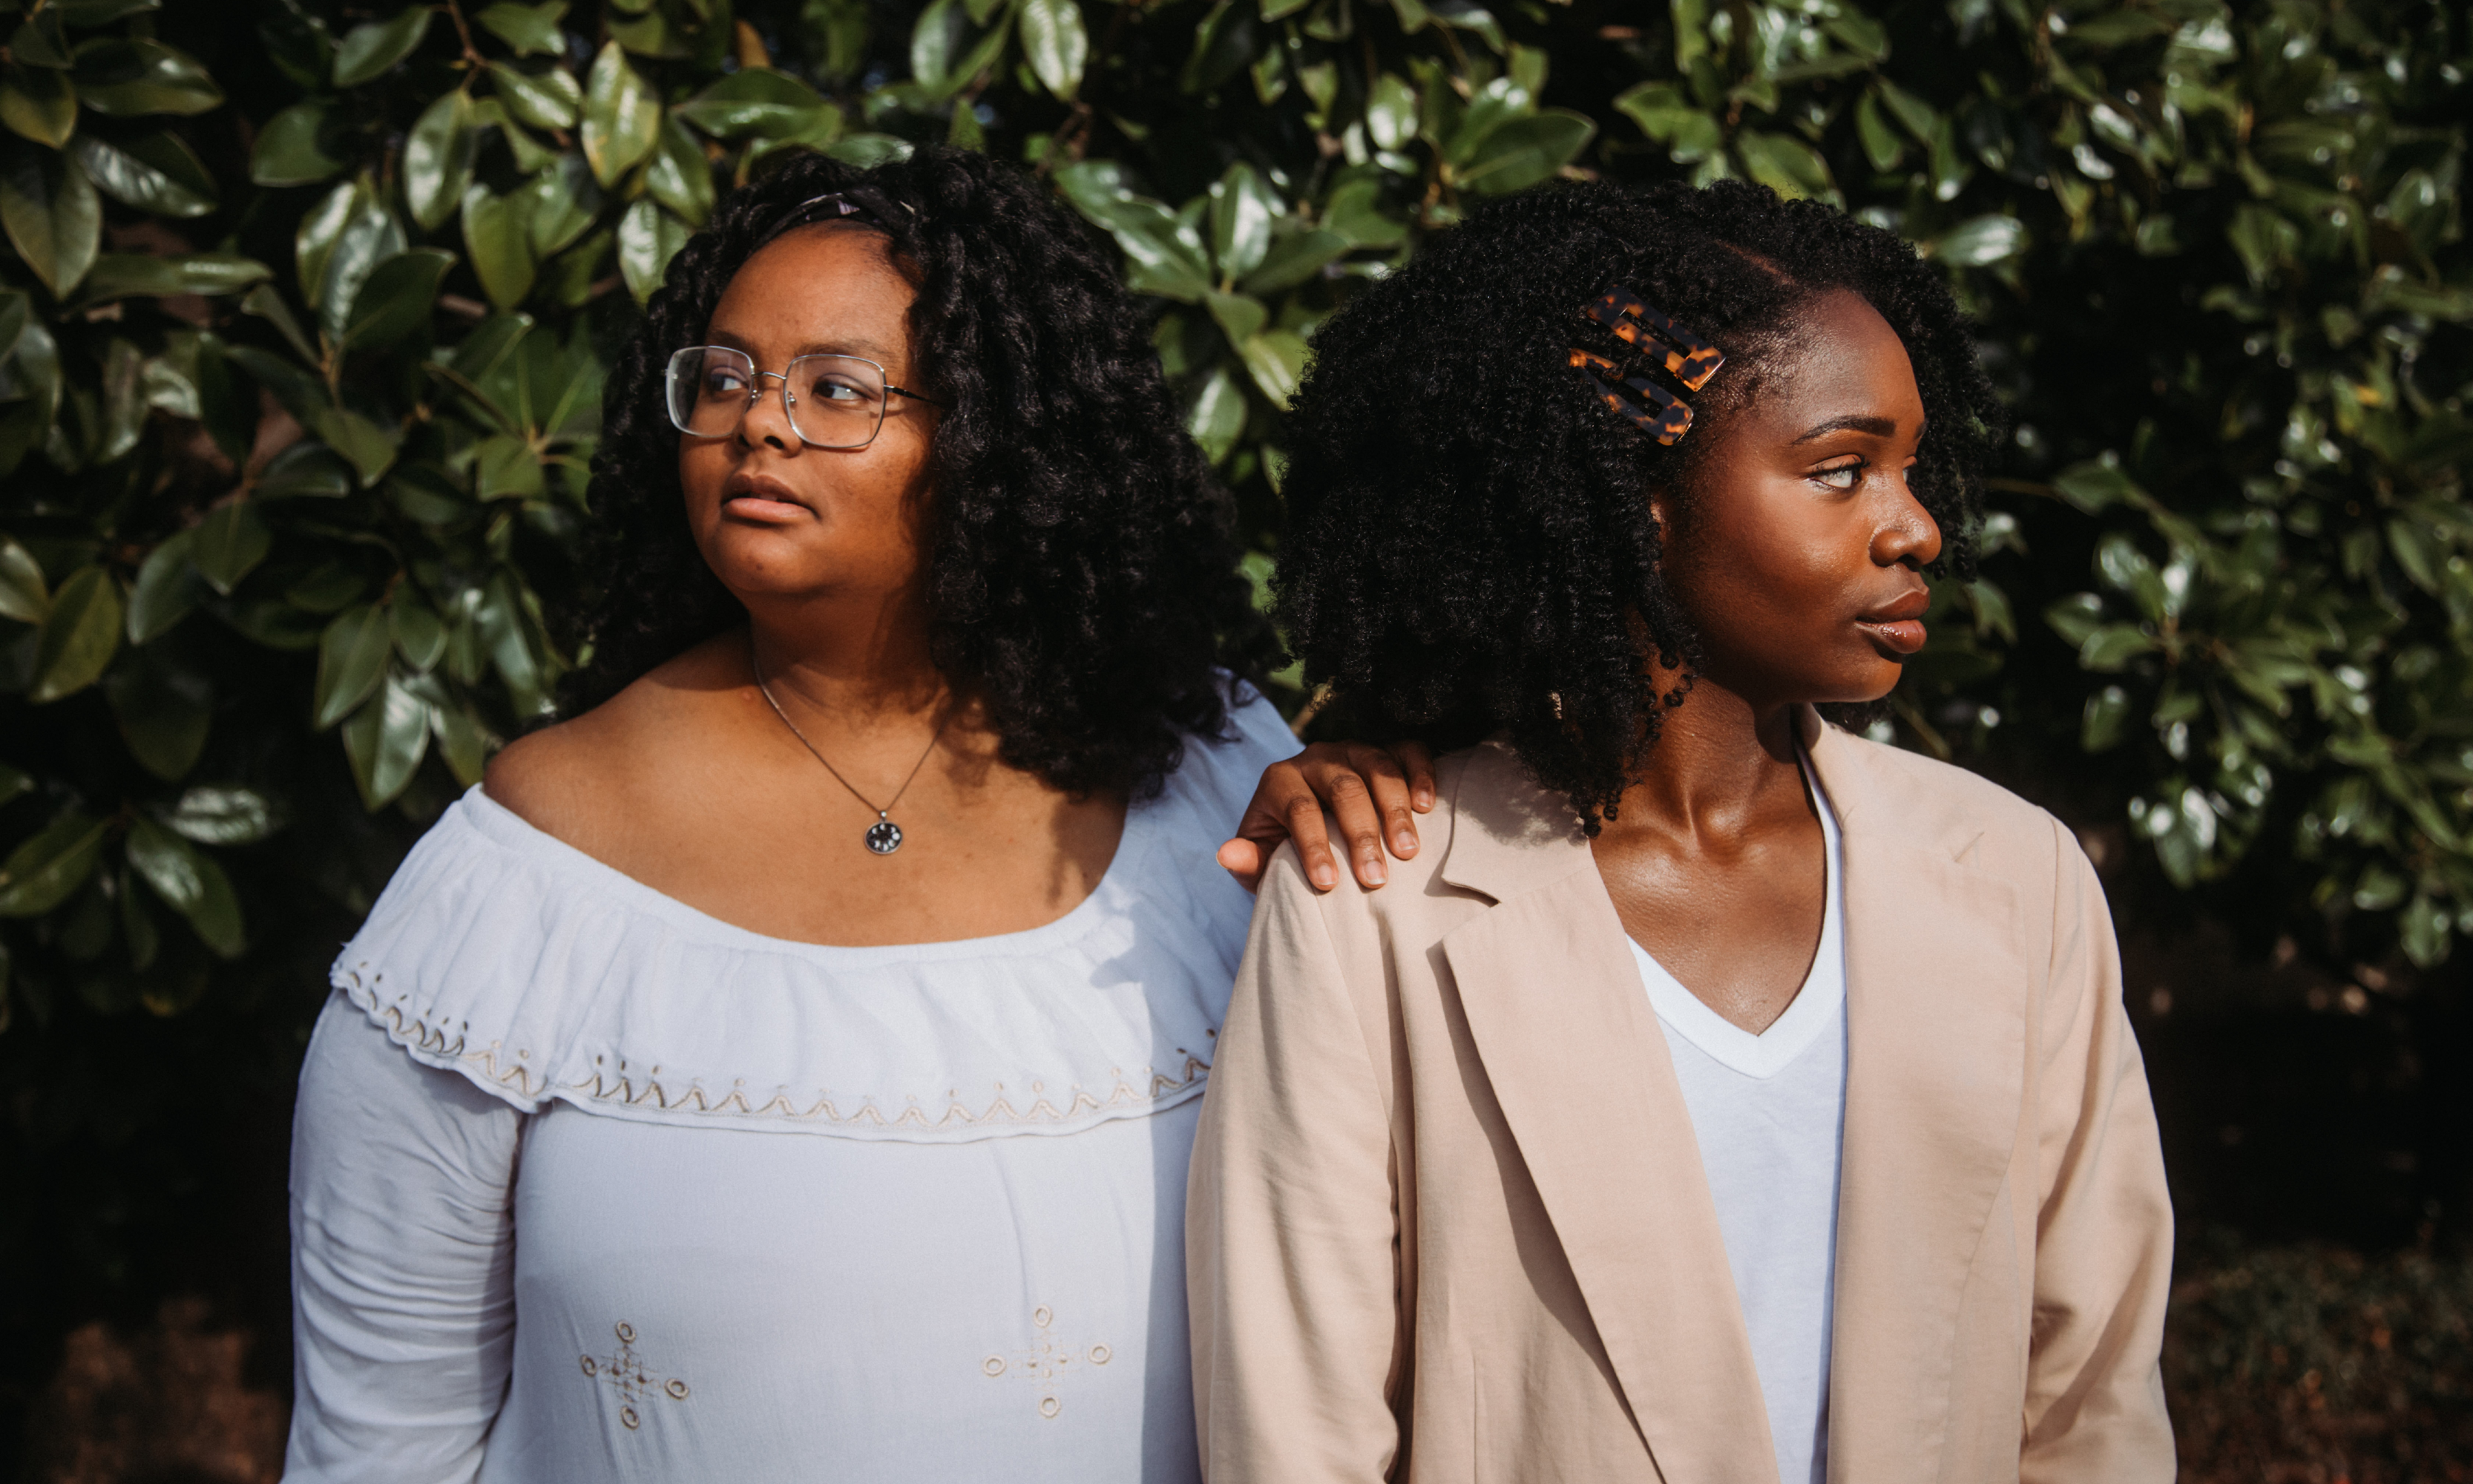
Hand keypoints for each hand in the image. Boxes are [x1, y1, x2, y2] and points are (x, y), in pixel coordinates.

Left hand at [1218, 740, 1436, 893]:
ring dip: (1394, 809)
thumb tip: (1229, 855)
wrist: (1318, 827)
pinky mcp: (1386, 749)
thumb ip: (1249, 862)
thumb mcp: (1264, 861)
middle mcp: (1316, 757)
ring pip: (1376, 767)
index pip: (1298, 808)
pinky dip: (1420, 773)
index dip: (1313, 845)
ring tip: (1407, 851)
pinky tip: (1427, 806)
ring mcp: (1353, 749)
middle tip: (1375, 878)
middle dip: (1361, 835)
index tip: (1328, 884)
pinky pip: (1407, 751)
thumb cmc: (1289, 850)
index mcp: (1280, 780)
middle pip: (1343, 788)